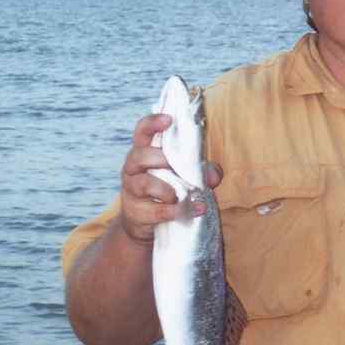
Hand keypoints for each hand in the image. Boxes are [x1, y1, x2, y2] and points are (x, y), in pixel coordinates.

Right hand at [120, 113, 222, 243]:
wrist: (146, 224)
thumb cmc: (166, 190)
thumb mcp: (184, 177)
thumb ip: (203, 172)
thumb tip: (214, 176)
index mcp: (144, 152)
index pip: (142, 131)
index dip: (153, 123)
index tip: (169, 120)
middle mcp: (133, 168)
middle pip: (141, 155)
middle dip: (162, 160)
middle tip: (179, 168)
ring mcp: (131, 190)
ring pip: (145, 183)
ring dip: (168, 190)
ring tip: (181, 195)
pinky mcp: (136, 212)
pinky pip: (156, 210)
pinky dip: (178, 210)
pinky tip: (196, 209)